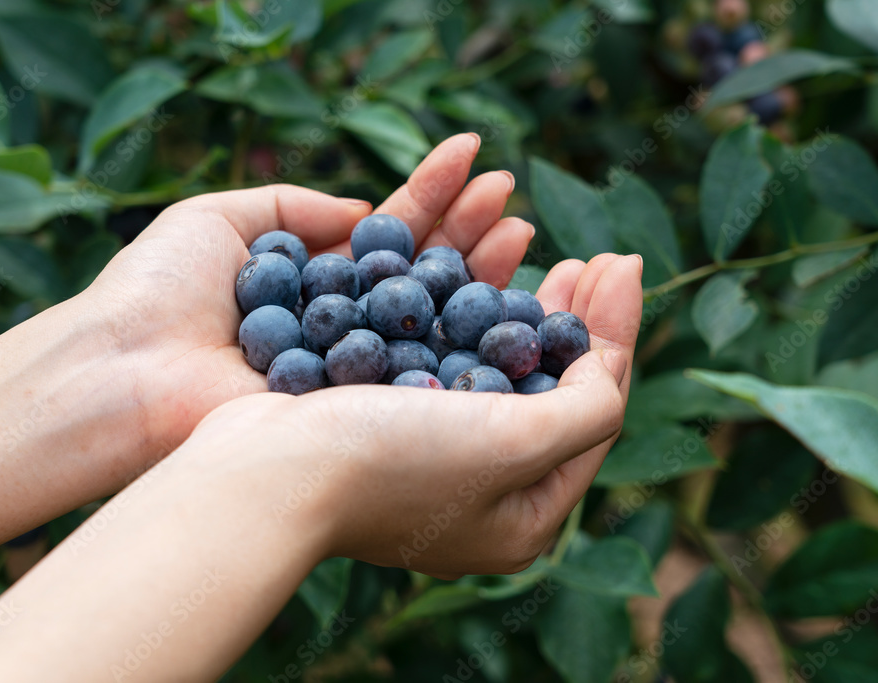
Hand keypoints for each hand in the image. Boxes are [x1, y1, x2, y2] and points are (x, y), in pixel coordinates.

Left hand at [83, 133, 533, 454]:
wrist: (124, 371)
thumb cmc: (156, 287)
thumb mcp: (219, 216)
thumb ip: (297, 206)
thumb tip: (366, 210)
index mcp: (309, 279)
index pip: (385, 232)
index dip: (430, 196)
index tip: (473, 156)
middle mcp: (338, 326)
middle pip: (417, 273)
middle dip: (466, 230)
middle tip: (510, 193)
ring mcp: (350, 369)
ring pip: (428, 317)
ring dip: (477, 270)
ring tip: (520, 225)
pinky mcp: (353, 408)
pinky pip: (417, 367)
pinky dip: (460, 333)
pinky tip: (500, 293)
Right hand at [180, 254, 642, 577]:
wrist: (263, 472)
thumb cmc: (391, 462)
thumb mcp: (516, 443)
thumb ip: (590, 408)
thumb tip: (608, 361)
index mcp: (524, 516)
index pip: (596, 412)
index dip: (614, 331)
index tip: (621, 261)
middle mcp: (481, 494)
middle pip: (547, 390)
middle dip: (570, 317)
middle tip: (591, 257)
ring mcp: (429, 462)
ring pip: (491, 369)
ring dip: (517, 305)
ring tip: (536, 251)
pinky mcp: (383, 428)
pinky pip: (441, 360)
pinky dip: (460, 313)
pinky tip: (469, 272)